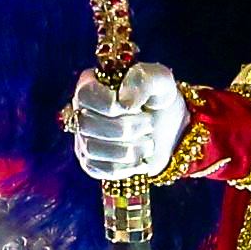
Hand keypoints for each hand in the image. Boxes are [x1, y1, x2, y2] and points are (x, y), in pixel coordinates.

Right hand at [70, 64, 187, 181]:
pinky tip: (142, 159)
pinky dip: (127, 167)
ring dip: (129, 149)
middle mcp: (81, 111)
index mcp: (91, 84)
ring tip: (148, 142)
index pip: (85, 94)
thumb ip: (143, 79)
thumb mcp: (160, 80)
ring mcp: (83, 139)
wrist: (169, 129)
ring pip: (92, 149)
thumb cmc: (159, 99)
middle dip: (127, 127)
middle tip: (149, 123)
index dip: (110, 103)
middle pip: (87, 124)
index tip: (136, 106)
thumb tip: (124, 101)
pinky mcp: (92, 163)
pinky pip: (101, 170)